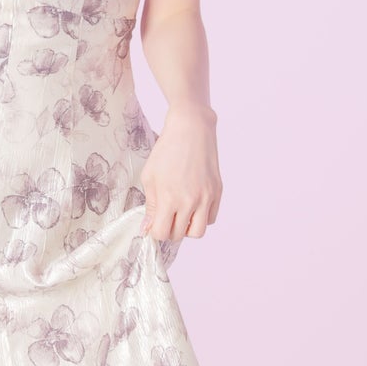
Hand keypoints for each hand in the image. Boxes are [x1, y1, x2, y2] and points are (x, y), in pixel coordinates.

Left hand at [140, 102, 221, 240]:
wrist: (191, 130)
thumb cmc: (166, 150)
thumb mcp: (150, 176)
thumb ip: (150, 205)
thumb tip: (148, 227)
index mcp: (170, 198)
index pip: (162, 233)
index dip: (155, 231)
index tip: (154, 223)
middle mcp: (190, 201)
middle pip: (179, 235)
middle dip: (170, 230)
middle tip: (166, 216)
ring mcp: (207, 197)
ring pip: (198, 232)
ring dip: (188, 227)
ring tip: (181, 213)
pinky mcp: (217, 192)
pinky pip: (211, 218)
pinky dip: (201, 217)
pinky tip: (194, 205)